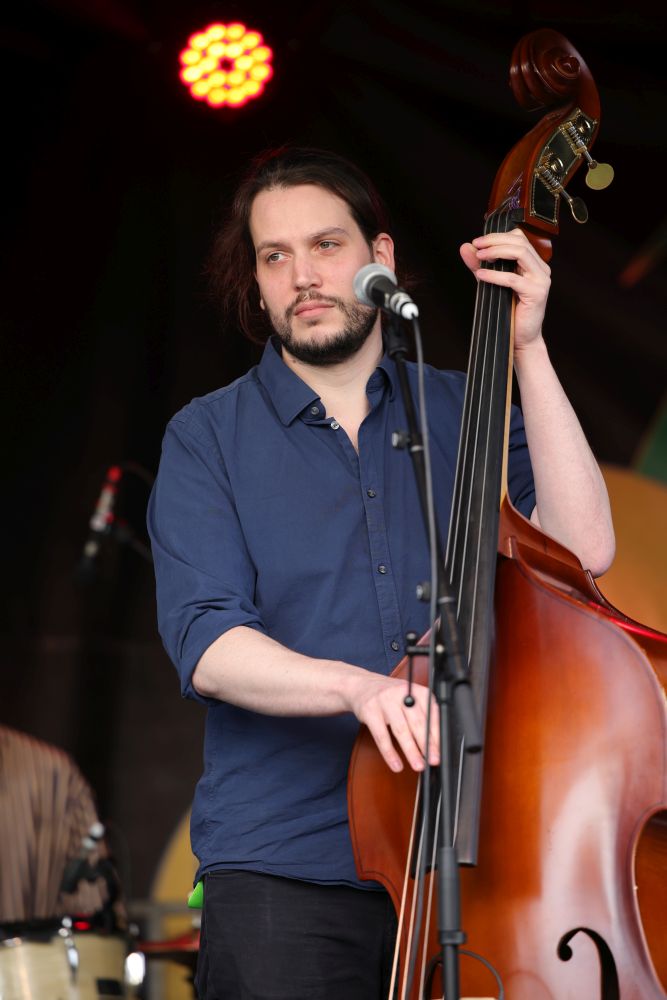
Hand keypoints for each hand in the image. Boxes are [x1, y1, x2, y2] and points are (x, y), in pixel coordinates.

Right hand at [347, 672, 439, 772]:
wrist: (361, 685)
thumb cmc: (391, 696)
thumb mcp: (409, 698)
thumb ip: (422, 714)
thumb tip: (435, 743)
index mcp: (416, 690)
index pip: (431, 713)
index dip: (437, 734)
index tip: (440, 751)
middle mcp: (402, 693)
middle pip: (417, 722)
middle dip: (427, 744)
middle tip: (433, 760)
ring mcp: (385, 701)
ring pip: (401, 730)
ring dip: (411, 751)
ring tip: (418, 765)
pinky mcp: (370, 711)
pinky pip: (381, 736)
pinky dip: (390, 753)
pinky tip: (396, 764)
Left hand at [459, 228, 550, 351]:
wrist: (520, 339)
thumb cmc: (508, 312)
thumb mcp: (490, 283)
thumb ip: (480, 265)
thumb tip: (465, 247)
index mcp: (533, 264)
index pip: (519, 238)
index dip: (498, 236)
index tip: (477, 241)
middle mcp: (540, 269)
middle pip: (520, 242)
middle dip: (495, 240)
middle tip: (476, 245)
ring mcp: (541, 280)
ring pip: (520, 253)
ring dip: (497, 251)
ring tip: (479, 256)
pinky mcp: (536, 293)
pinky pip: (513, 279)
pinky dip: (495, 275)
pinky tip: (481, 276)